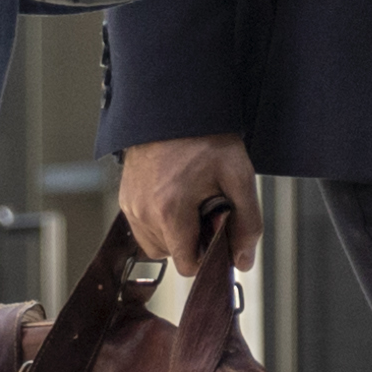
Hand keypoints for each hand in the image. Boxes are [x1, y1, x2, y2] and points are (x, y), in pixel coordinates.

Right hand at [119, 134, 259, 280]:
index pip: (187, 264)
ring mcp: (130, 204)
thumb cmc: (206, 138)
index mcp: (169, 211)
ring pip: (155, 242)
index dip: (209, 254)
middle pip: (172, 254)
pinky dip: (160, 219)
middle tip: (207, 208)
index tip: (218, 230)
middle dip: (192, 240)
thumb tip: (242, 261)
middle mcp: (143, 212)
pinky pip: (143, 225)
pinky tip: (176, 195)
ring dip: (175, 232)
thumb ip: (247, 223)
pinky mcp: (125, 196)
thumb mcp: (238, 176)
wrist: (175, 107)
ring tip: (191, 199)